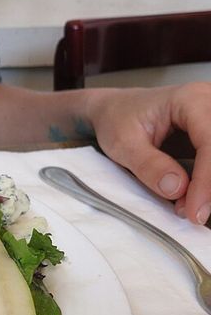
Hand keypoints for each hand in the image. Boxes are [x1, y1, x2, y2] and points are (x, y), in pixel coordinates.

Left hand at [86, 82, 210, 224]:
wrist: (113, 110)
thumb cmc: (116, 121)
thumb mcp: (123, 145)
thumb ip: (149, 166)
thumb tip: (179, 190)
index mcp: (190, 100)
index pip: (210, 142)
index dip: (207, 180)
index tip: (195, 211)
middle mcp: (209, 104)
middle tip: (192, 214)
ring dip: (210, 187)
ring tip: (188, 208)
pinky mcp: (210, 136)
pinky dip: (207, 183)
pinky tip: (194, 200)